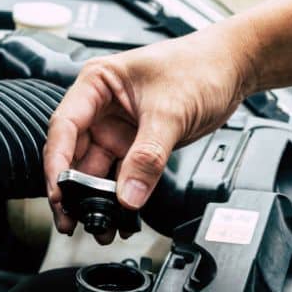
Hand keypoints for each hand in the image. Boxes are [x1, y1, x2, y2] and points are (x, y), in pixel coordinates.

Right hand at [43, 22, 257, 242]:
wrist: (233, 67)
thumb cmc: (200, 65)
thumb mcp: (171, 111)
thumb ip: (148, 156)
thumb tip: (128, 195)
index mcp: (97, 83)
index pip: (64, 126)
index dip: (57, 162)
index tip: (59, 191)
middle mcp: (100, 107)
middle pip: (74, 154)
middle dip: (72, 190)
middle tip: (70, 219)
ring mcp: (116, 128)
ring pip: (95, 171)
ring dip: (95, 200)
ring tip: (99, 226)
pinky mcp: (134, 145)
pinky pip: (121, 176)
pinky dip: (120, 197)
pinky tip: (121, 216)